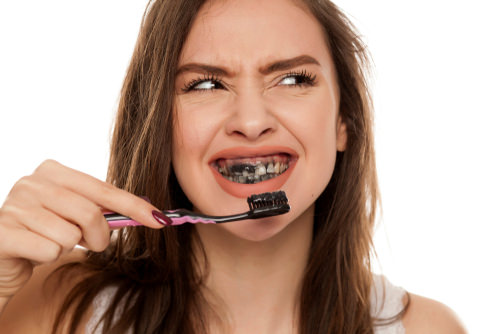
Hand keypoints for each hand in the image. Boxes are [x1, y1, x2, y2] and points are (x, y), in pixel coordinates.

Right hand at [0, 159, 164, 309]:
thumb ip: (104, 209)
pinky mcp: (3, 231)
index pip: (104, 189)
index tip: (160, 220)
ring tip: (52, 242)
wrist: (2, 254)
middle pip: (90, 213)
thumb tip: (150, 213)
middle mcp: (32, 182)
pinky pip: (49, 250)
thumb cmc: (45, 232)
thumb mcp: (75, 214)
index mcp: (53, 171)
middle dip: (99, 236)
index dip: (134, 206)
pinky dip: (48, 257)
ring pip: (70, 235)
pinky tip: (34, 251)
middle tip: (89, 242)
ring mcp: (15, 204)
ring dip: (69, 247)